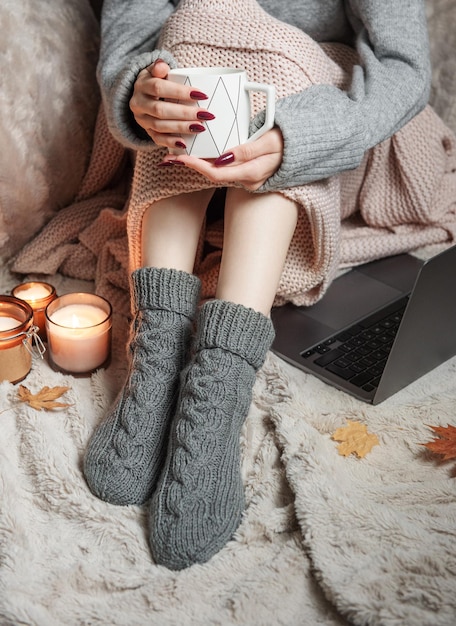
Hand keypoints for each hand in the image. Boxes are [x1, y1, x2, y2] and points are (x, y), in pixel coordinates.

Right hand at [129, 59, 214, 150]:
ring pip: (160, 126)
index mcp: (141, 86)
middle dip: (184, 113)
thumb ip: (160, 67)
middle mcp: (138, 104)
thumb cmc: (156, 81)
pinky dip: (171, 142)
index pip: (159, 88)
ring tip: (200, 127)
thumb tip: (162, 66)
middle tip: (204, 114)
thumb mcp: (155, 71)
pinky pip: (157, 139)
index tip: (201, 95)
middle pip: (160, 110)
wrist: (142, 96)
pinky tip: (184, 143)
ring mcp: (141, 120)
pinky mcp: (146, 132)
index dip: (179, 92)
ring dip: (181, 127)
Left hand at [160, 128, 283, 190]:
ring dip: (198, 165)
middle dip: (191, 166)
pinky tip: (196, 156)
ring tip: (177, 156)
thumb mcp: (269, 141)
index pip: (218, 173)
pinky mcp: (246, 173)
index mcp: (252, 173)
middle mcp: (247, 180)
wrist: (301, 147)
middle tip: (169, 158)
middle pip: (213, 175)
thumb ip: (248, 150)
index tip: (181, 158)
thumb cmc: (287, 140)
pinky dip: (209, 163)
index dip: (197, 166)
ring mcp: (247, 179)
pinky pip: (224, 170)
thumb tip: (224, 157)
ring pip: (217, 173)